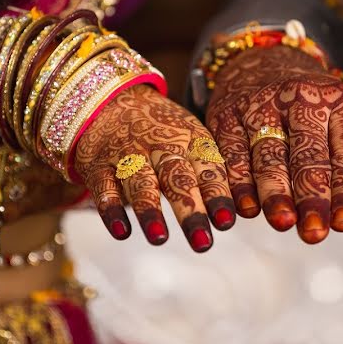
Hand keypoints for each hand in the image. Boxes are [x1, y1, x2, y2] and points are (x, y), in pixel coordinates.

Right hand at [75, 84, 235, 251]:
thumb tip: (243, 212)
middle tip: (202, 242)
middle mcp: (161, 147)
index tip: (226, 222)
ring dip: (150, 211)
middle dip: (190, 211)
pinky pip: (105, 189)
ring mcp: (128, 156)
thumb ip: (213, 172)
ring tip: (160, 238)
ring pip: (140, 184)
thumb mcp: (191, 140)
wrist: (109, 100)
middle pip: (177, 179)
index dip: (217, 195)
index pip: (207, 170)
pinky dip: (112, 210)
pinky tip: (121, 232)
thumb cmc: (162, 131)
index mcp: (191, 141)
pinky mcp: (99, 167)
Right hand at [206, 46, 342, 244]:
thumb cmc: (319, 111)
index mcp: (341, 103)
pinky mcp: (227, 115)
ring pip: (268, 154)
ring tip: (282, 222)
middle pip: (307, 153)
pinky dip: (238, 183)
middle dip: (311, 195)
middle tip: (315, 231)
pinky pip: (231, 153)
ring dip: (275, 191)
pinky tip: (246, 208)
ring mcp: (261, 105)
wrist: (266, 63)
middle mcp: (301, 99)